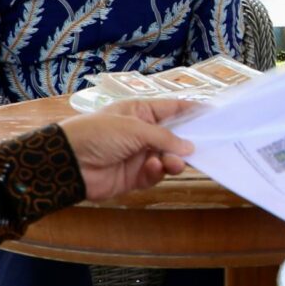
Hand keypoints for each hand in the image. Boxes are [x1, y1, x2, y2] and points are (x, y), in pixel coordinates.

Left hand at [58, 99, 196, 200]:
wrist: (70, 163)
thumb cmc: (99, 134)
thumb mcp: (134, 128)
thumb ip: (164, 137)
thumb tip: (189, 147)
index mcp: (141, 112)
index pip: (172, 109)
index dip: (192, 111)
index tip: (215, 114)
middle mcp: (142, 132)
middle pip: (174, 137)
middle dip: (187, 143)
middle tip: (203, 148)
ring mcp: (139, 155)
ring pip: (168, 158)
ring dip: (173, 161)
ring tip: (174, 163)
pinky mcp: (135, 176)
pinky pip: (155, 174)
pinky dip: (157, 172)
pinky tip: (153, 168)